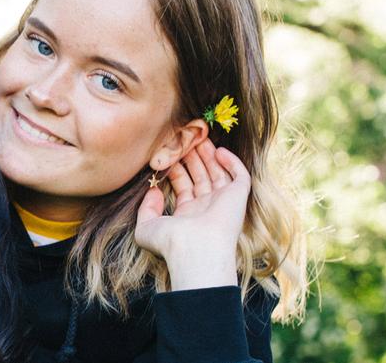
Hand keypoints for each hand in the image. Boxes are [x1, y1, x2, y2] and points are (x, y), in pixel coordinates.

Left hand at [135, 139, 251, 290]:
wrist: (195, 249)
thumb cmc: (170, 242)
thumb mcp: (146, 227)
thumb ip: (146, 208)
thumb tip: (153, 190)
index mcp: (187, 216)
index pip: (183, 187)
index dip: (177, 169)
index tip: (169, 154)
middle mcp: (206, 209)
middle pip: (201, 177)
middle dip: (193, 158)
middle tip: (185, 140)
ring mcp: (223, 203)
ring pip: (218, 173)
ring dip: (209, 156)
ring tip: (199, 137)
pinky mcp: (238, 197)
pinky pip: (239, 175)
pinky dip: (231, 162)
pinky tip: (218, 150)